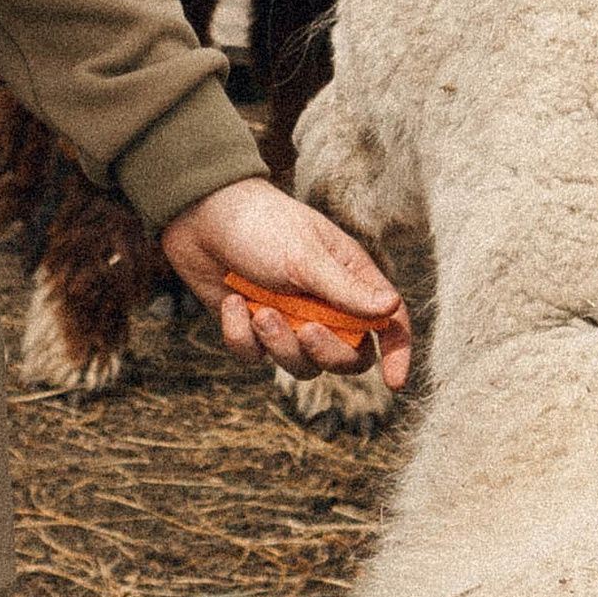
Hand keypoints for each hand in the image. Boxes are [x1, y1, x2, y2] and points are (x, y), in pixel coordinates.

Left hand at [161, 180, 410, 394]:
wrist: (201, 214)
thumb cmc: (262, 224)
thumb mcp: (305, 256)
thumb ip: (346, 289)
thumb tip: (392, 309)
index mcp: (350, 279)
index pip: (388, 323)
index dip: (397, 352)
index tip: (394, 382)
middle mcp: (324, 306)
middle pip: (347, 357)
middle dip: (328, 353)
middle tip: (307, 330)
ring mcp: (288, 321)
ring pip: (300, 365)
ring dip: (280, 345)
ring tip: (259, 312)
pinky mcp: (252, 331)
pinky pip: (254, 356)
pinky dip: (241, 335)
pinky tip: (231, 303)